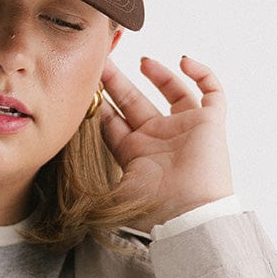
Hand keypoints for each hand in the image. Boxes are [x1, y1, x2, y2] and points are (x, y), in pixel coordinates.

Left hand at [98, 55, 233, 227]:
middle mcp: (159, 139)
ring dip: (159, 74)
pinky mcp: (209, 123)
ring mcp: (185, 129)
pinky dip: (202, 73)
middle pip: (135, 101)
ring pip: (174, 92)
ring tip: (142, 61)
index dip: (100, 103)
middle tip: (102, 60)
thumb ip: (89, 191)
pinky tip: (183, 61)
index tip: (86, 84)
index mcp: (135, 153)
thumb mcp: (112, 196)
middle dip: (118, 81)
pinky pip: (211, 91)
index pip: (114, 121)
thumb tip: (64, 197)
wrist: (188, 216)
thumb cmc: (153, 211)